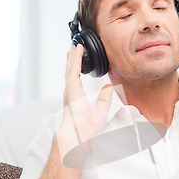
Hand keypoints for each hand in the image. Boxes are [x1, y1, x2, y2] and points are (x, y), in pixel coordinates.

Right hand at [57, 44, 112, 164]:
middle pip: (71, 71)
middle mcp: (71, 92)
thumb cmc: (87, 128)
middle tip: (74, 49)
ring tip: (75, 46)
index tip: (78, 60)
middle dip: (73, 60)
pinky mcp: (71, 87)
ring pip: (71, 68)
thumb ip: (104, 99)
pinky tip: (76, 50)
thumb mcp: (101, 111)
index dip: (77, 69)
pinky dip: (75, 59)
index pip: (76, 79)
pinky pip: (73, 69)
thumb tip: (109, 88)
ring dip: (73, 56)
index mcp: (76, 97)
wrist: (79, 132)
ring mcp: (70, 89)